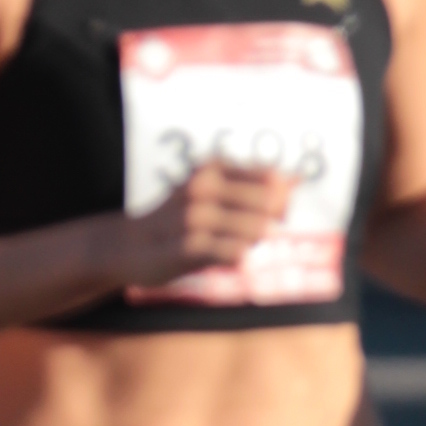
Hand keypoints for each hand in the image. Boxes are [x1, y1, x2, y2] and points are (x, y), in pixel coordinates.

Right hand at [107, 158, 292, 290]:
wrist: (128, 247)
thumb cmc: (180, 221)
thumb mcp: (213, 192)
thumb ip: (254, 186)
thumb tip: (297, 179)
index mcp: (212, 168)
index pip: (271, 177)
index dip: (280, 200)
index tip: (271, 214)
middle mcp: (204, 187)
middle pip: (269, 203)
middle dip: (270, 222)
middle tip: (251, 235)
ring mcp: (196, 218)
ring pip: (257, 229)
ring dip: (252, 243)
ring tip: (228, 245)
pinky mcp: (189, 249)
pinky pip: (235, 254)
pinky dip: (238, 257)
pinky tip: (223, 257)